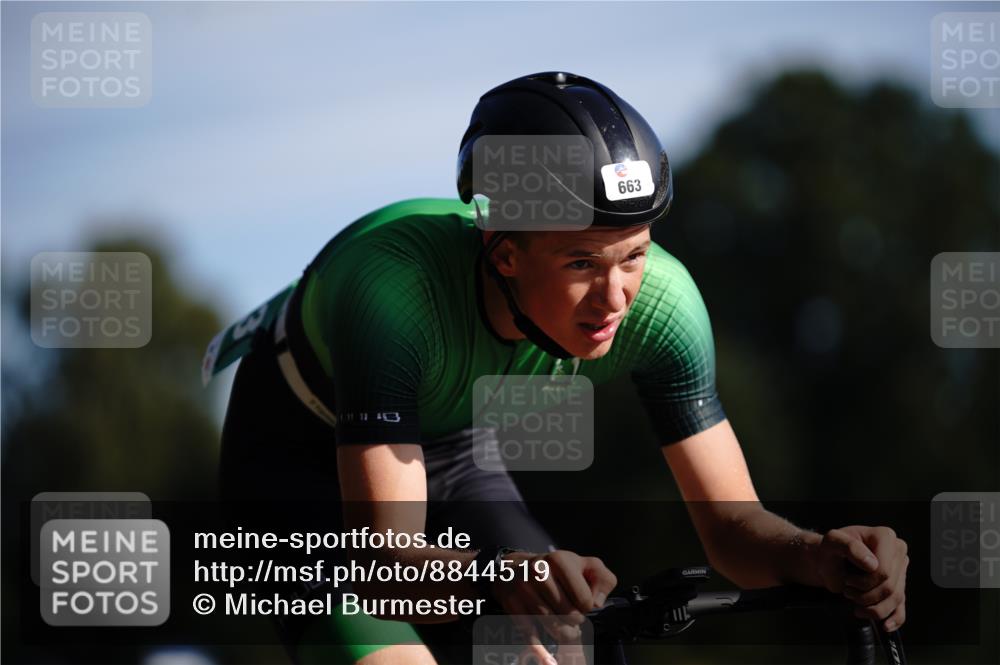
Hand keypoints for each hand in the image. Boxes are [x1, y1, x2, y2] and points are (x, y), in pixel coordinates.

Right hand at [490, 549, 615, 664]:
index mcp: (559, 560)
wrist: (516, 567)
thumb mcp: (586, 565)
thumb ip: (603, 580)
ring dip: (563, 633)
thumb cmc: (558, 570)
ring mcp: (524, 589)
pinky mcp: (513, 605)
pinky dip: (540, 650)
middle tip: (573, 618)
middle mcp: (539, 572)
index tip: (583, 603)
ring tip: (566, 629)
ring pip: (552, 625)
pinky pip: (530, 634)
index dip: (588, 607)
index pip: (584, 600)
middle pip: (569, 615)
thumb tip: (597, 604)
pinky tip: (550, 661)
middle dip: (575, 621)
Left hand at [814, 525, 908, 631]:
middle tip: (848, 591)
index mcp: (885, 536)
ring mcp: (900, 570)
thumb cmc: (830, 551)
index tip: (848, 580)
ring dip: (872, 607)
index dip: (864, 582)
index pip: (884, 571)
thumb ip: (849, 547)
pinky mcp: (898, 586)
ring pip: (895, 599)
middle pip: (890, 587)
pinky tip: (884, 625)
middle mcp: (898, 551)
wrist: (828, 561)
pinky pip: (901, 607)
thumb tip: (872, 564)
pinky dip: (894, 618)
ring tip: (854, 600)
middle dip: (866, 596)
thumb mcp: (832, 542)